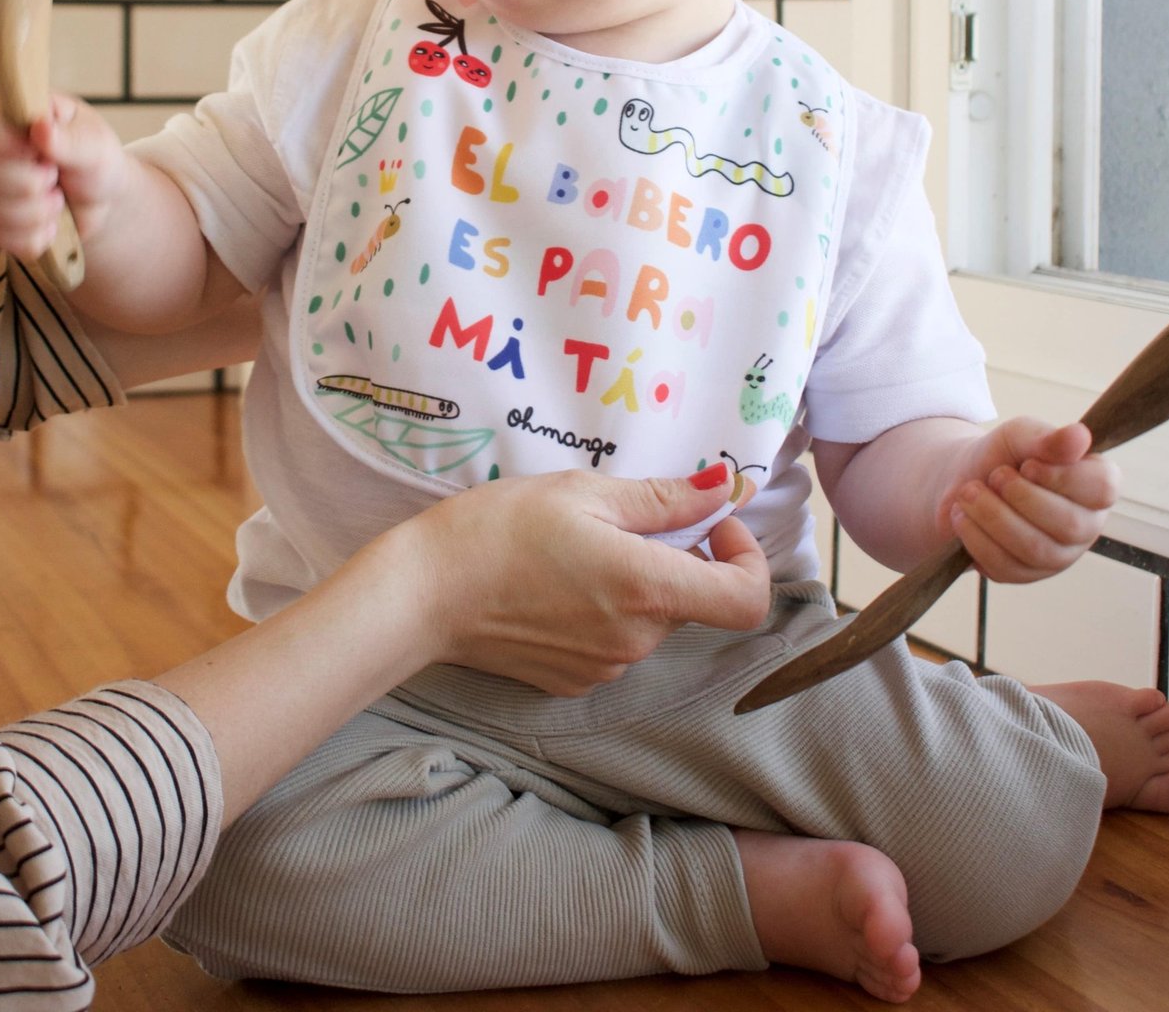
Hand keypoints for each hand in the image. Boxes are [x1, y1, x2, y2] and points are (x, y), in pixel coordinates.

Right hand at [0, 92, 126, 260]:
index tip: (40, 151)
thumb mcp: (96, 145)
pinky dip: (36, 235)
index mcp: (11, 115)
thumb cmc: (95, 159)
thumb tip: (41, 129)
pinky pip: (2, 237)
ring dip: (41, 211)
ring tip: (56, 197)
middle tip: (56, 173)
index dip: (15, 145)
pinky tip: (50, 221)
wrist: (102, 200)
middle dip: (38, 183)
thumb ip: (71, 140)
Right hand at [408, 466, 770, 694]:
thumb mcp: (582, 491)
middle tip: (616, 519)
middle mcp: (635, 639)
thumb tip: (725, 487)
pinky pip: (615, 641)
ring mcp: (605, 667)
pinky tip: (554, 585)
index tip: (712, 525)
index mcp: (646, 587)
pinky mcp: (575, 682)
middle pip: (690, 598)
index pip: (745, 599)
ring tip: (573, 550)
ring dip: (634, 582)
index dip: (746, 557)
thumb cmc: (496, 530)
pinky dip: (603, 610)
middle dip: (672, 556)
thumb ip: (664, 497)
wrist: (421, 595)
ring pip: (650, 618)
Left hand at [938, 419, 1117, 583]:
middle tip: (993, 476)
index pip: (1102, 488)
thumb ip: (1048, 438)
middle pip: (1069, 525)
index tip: (1027, 465)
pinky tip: (962, 516)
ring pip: (1036, 549)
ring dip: (993, 517)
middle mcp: (1085, 524)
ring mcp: (1058, 555)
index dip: (1062, 478)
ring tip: (969, 492)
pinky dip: (976, 538)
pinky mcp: (1025, 574)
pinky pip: (1006, 567)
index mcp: (1095, 486)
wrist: (964, 481)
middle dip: (1021, 497)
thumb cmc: (1003, 456)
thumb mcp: (1020, 436)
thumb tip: (1080, 436)